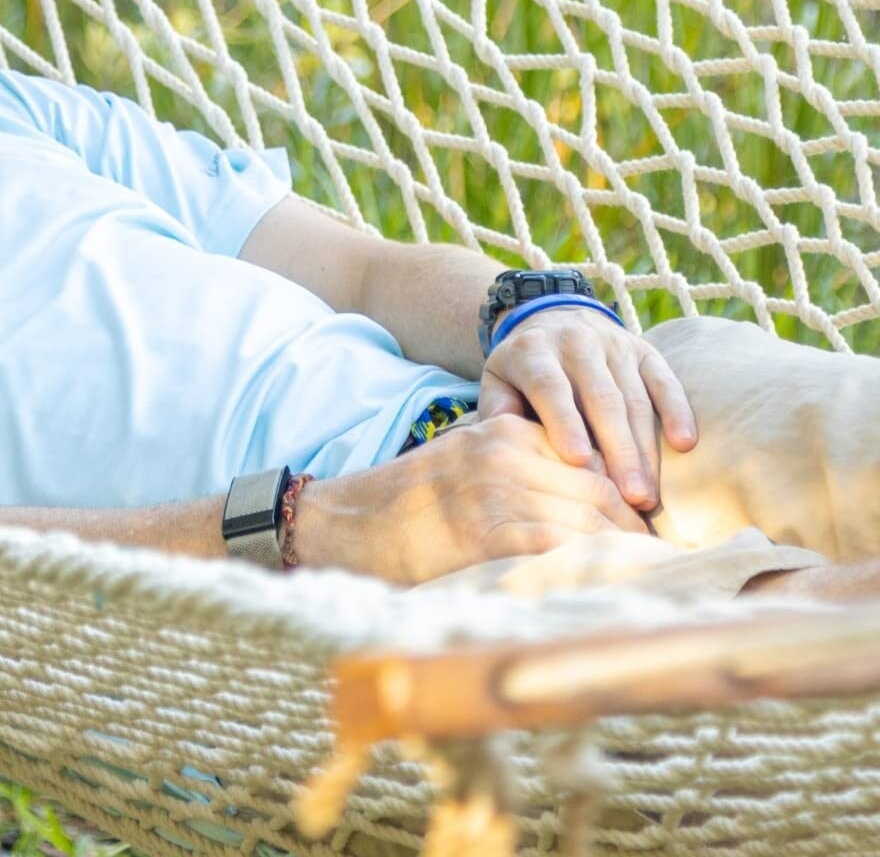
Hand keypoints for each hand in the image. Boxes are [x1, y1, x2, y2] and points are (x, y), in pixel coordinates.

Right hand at [290, 413, 649, 585]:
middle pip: (600, 492)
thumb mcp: (470, 466)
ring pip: (590, 522)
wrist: (353, 523)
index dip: (626, 501)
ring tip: (654, 580)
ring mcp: (500, 491)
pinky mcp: (493, 532)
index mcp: (506, 433)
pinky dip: (597, 568)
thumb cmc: (415, 506)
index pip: (592, 461)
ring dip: (627, 555)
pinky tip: (617, 587)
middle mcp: (508, 454)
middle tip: (667, 563)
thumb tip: (591, 504)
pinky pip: (564, 549)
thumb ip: (523, 473)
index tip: (651, 531)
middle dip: (636, 531)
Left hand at [479, 306, 696, 510]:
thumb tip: (503, 440)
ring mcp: (614, 345)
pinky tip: (685, 444)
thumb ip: (497, 407)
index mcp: (534, 351)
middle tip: (630, 497)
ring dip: (645, 449)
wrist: (552, 316)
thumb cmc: (523, 368)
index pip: (551, 387)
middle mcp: (576, 343)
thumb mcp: (497, 379)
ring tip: (648, 495)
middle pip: (601, 399)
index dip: (565, 422)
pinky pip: (665, 381)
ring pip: (634, 398)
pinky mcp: (645, 351)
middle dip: (618, 451)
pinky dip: (677, 410)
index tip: (579, 462)